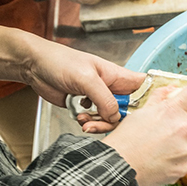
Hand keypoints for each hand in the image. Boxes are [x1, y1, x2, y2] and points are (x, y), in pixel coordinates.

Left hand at [24, 37, 144, 130]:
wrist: (35, 67)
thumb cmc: (60, 61)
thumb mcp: (86, 79)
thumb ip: (104, 99)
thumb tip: (116, 117)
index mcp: (119, 77)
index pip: (145, 88)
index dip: (151, 101)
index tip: (146, 114)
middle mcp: (113, 89)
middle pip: (129, 111)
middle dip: (117, 120)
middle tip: (104, 121)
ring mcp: (100, 99)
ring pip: (112, 119)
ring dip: (100, 123)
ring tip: (84, 120)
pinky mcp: (88, 108)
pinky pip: (97, 121)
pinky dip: (89, 123)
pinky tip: (79, 116)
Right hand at [102, 81, 186, 185]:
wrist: (118, 169)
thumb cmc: (125, 140)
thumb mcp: (142, 112)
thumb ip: (161, 98)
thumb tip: (172, 90)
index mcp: (172, 110)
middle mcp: (184, 129)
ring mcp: (186, 151)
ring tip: (165, 146)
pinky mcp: (184, 168)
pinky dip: (179, 159)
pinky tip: (163, 159)